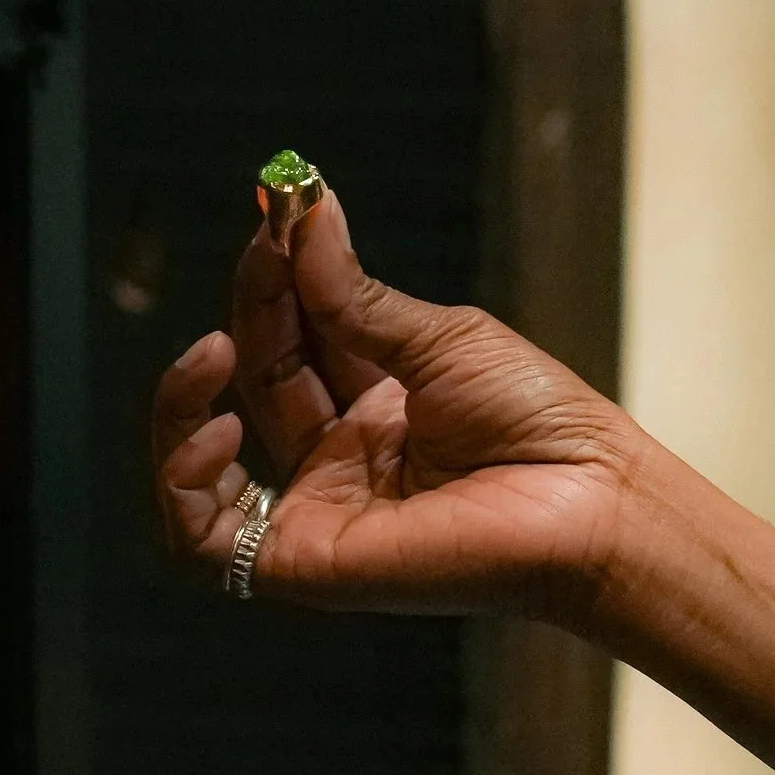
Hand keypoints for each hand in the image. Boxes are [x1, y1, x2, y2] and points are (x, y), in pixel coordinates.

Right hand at [150, 187, 663, 617]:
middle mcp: (341, 460)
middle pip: (259, 378)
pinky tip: (217, 427)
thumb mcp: (440, 340)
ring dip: (186, 399)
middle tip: (268, 245)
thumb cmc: (542, 425)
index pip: (295, 338)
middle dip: (254, 308)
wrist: (589, 501)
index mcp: (377, 408)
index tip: (280, 214)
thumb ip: (355, 297)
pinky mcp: (306, 560)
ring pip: (205, 463)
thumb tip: (303, 218)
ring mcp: (321, 510)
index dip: (277, 279)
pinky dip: (185, 482)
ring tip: (215, 347)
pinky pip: (204, 539)